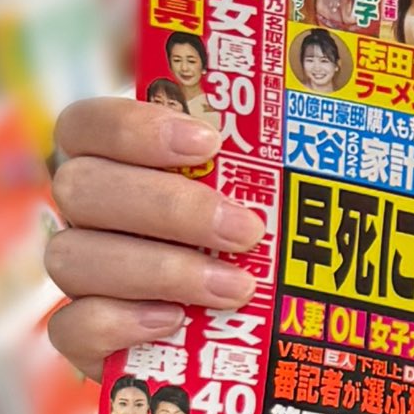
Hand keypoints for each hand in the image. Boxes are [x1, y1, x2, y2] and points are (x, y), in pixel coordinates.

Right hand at [42, 96, 269, 379]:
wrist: (264, 335)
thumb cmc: (272, 235)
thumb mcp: (278, 183)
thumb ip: (282, 140)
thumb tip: (342, 77)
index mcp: (118, 160)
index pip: (87, 124)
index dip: (135, 128)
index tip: (208, 143)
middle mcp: (88, 211)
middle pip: (80, 188)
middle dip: (167, 207)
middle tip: (245, 230)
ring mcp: (81, 272)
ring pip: (71, 257)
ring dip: (159, 270)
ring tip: (235, 288)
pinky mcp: (83, 336)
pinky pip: (71, 327)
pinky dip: (120, 324)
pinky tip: (176, 323)